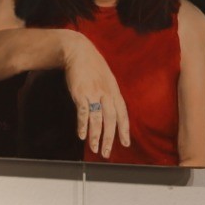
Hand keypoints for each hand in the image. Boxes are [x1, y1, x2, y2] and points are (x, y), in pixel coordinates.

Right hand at [62, 35, 129, 157]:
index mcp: (115, 91)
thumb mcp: (106, 80)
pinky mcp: (81, 93)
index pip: (122, 113)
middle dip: (109, 138)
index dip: (124, 129)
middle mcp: (107, 93)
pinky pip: (83, 112)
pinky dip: (83, 125)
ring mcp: (94, 93)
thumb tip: (110, 113)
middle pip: (111, 119)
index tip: (125, 143)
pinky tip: (82, 135)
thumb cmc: (92, 66)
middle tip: (106, 153)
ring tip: (94, 149)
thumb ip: (109, 96)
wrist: (78, 51)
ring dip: (96, 136)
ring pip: (97, 119)